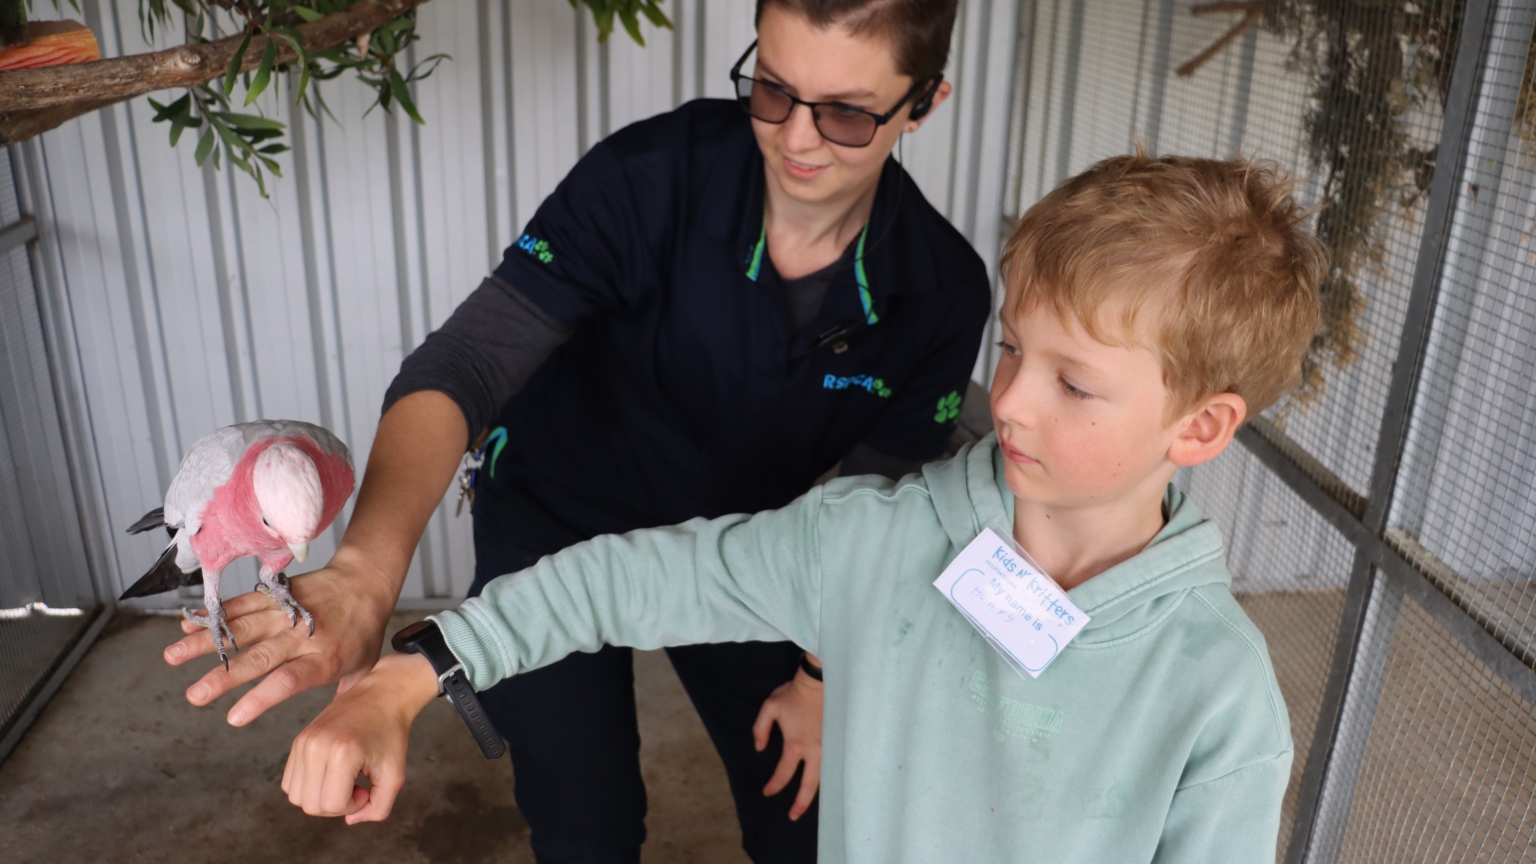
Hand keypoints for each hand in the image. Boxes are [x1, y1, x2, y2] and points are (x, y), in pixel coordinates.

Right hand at [163, 555, 394, 725]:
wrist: (366, 581)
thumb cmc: (365, 632)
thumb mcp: (363, 669)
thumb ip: (343, 699)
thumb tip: (332, 735)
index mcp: (325, 658)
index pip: (291, 680)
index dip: (262, 698)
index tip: (233, 718)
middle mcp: (302, 636)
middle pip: (260, 657)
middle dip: (224, 677)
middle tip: (194, 697)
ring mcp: (286, 613)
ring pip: (242, 628)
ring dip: (205, 642)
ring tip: (172, 657)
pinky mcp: (276, 596)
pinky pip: (242, 604)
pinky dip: (215, 614)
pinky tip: (186, 625)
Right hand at [283, 651, 438, 822]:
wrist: (382, 695)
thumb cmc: (391, 735)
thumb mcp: (395, 776)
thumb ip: (378, 809)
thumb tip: (350, 820)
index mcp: (342, 753)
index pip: (331, 805)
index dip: (352, 805)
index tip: (368, 788)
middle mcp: (316, 746)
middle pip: (310, 806)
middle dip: (336, 805)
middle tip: (358, 785)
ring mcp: (303, 742)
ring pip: (296, 797)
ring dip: (321, 796)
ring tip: (345, 779)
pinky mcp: (298, 741)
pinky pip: (290, 782)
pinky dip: (309, 786)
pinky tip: (333, 773)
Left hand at [752, 658, 823, 820]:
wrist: (819, 682)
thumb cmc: (793, 694)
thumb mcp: (769, 708)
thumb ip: (760, 729)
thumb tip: (759, 748)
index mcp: (796, 744)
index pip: (783, 773)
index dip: (774, 785)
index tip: (767, 792)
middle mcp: (814, 751)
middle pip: (808, 785)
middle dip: (800, 803)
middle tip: (792, 816)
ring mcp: (827, 747)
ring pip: (823, 778)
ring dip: (815, 794)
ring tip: (808, 805)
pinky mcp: (835, 741)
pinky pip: (831, 767)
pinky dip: (827, 779)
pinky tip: (824, 786)